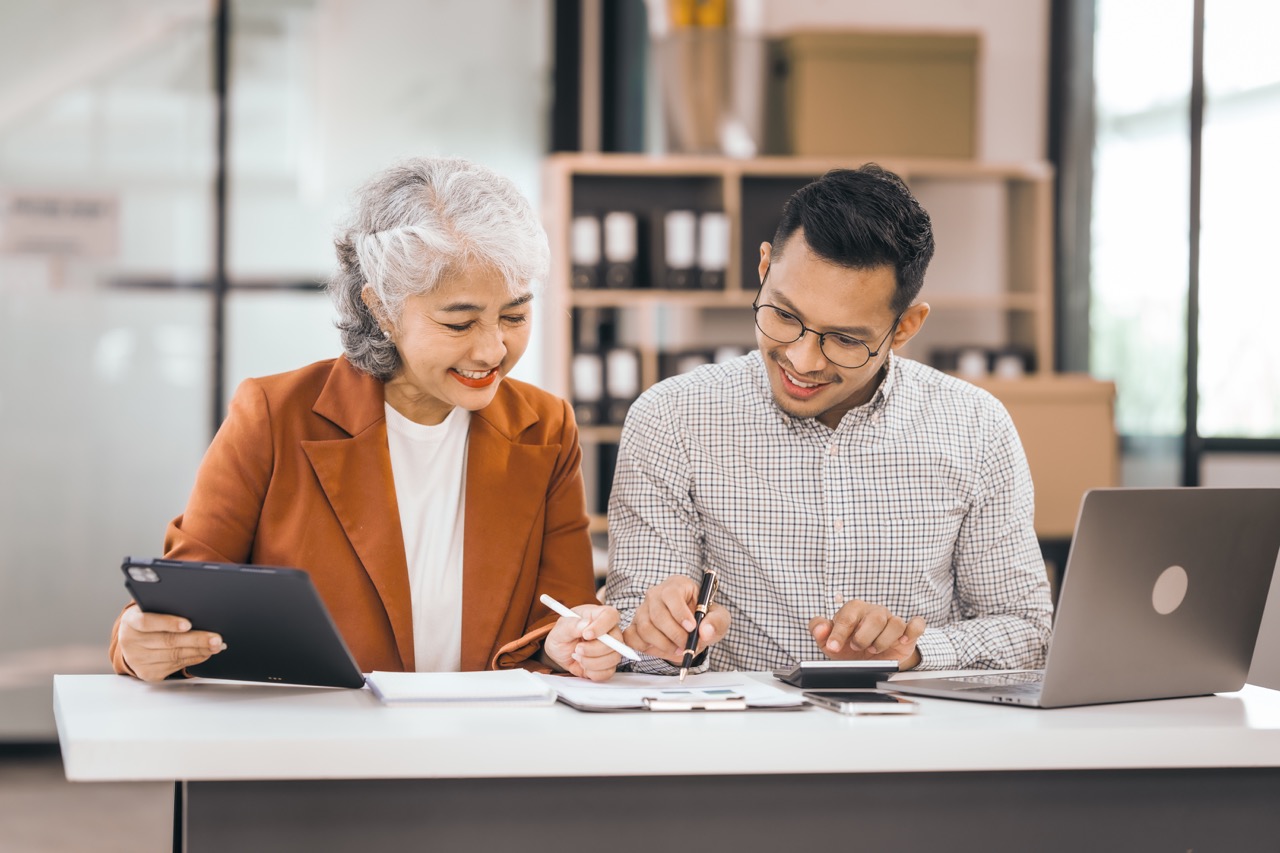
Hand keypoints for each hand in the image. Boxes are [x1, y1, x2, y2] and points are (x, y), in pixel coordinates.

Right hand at [117, 605, 226, 681]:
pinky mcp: (148, 672)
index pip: (147, 622)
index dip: (168, 623)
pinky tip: (205, 653)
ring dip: (199, 650)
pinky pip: (175, 666)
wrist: (132, 640)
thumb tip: (198, 611)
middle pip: (167, 641)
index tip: (187, 624)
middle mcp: (131, 642)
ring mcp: (138, 660)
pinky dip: (194, 658)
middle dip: (196, 639)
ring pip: (174, 655)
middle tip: (216, 638)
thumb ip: (168, 608)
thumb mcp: (151, 610)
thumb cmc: (149, 619)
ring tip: (216, 645)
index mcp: (130, 621)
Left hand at [543, 604, 622, 681]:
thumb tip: (585, 623)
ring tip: (577, 656)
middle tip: (577, 649)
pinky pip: (608, 672)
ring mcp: (611, 649)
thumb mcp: (560, 629)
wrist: (559, 652)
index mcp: (599, 615)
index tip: (586, 635)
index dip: (601, 626)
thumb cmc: (562, 635)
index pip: (610, 616)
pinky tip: (583, 665)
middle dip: (594, 649)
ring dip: (591, 662)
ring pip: (613, 658)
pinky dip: (592, 672)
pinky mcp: (609, 664)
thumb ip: (571, 625)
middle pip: (616, 641)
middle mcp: (609, 631)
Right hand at [622, 574, 729, 664]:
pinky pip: (632, 637)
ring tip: (678, 648)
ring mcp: (643, 609)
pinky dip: (646, 647)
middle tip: (687, 645)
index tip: (692, 628)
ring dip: (663, 644)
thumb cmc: (704, 620)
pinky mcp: (634, 625)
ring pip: (645, 628)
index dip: (680, 612)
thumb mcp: (719, 618)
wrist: (692, 632)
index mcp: (677, 585)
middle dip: (674, 634)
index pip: (671, 593)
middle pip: (657, 614)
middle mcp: (656, 594)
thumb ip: (716, 622)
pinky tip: (662, 648)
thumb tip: (705, 632)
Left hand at [808, 600, 925, 668]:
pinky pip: (916, 625)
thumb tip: (819, 628)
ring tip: (873, 650)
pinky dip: (912, 631)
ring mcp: (892, 621)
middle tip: (856, 648)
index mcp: (855, 610)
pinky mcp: (908, 632)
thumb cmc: (848, 647)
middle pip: (875, 617)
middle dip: (863, 637)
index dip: (839, 631)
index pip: (848, 614)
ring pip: (895, 623)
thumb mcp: (830, 642)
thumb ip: (820, 630)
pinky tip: (902, 641)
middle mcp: (875, 613)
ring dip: (883, 640)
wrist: (867, 662)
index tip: (833, 647)